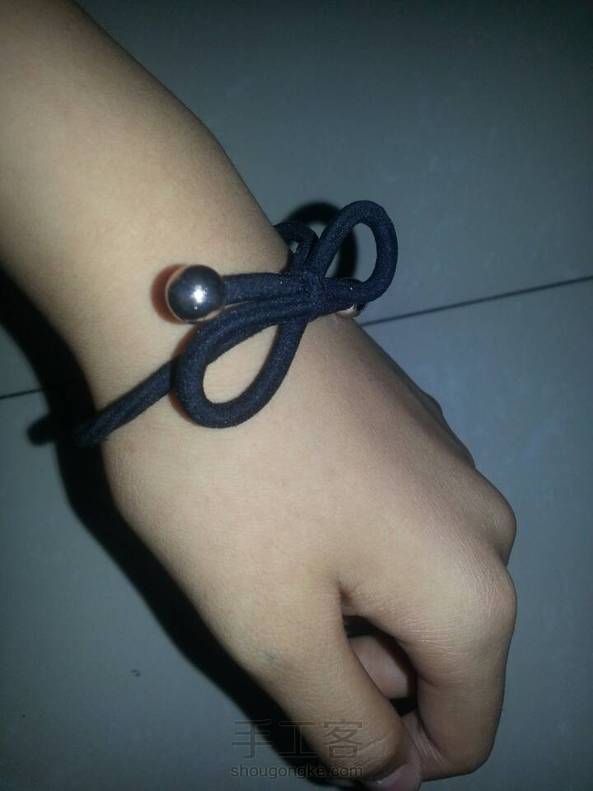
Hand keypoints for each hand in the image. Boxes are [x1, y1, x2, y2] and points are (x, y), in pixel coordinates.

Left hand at [100, 313, 516, 789]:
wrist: (204, 314)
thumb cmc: (230, 483)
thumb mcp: (274, 632)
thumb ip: (345, 721)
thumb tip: (397, 770)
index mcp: (472, 591)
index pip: (465, 728)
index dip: (392, 751)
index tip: (311, 709)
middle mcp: (486, 523)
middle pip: (440, 649)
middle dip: (361, 661)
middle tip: (268, 610)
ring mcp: (451, 461)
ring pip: (415, 578)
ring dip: (350, 596)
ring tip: (266, 547)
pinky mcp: (411, 420)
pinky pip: (398, 516)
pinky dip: (349, 535)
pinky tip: (285, 493)